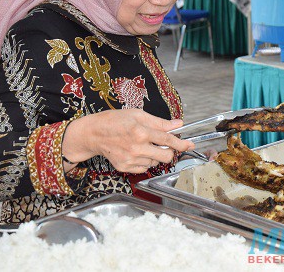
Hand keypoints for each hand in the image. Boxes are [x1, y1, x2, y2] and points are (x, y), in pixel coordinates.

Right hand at [62, 109, 193, 173]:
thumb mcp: (138, 115)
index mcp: (141, 131)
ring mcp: (130, 159)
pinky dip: (145, 161)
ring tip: (143, 145)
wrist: (94, 133)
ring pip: (155, 163)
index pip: (167, 139)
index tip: (190, 144)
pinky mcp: (125, 167)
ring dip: (155, 156)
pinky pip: (144, 168)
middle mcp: (136, 147)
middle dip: (169, 151)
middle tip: (164, 145)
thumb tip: (178, 124)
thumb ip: (159, 122)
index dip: (181, 143)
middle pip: (165, 156)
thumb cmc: (115, 120)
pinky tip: (136, 152)